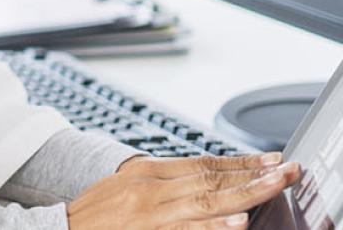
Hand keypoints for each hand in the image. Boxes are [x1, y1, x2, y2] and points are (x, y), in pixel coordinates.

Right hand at [67, 153, 300, 229]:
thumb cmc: (97, 212)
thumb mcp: (127, 184)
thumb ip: (163, 180)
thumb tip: (203, 177)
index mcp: (147, 171)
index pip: (202, 163)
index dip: (239, 162)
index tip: (270, 159)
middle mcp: (150, 189)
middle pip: (210, 179)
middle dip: (253, 176)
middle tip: (285, 171)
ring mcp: (151, 215)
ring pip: (205, 201)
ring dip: (244, 194)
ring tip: (273, 188)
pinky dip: (214, 227)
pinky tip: (237, 221)